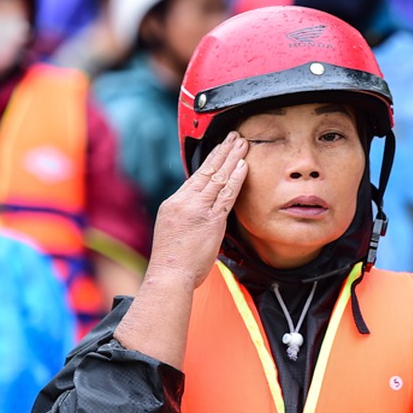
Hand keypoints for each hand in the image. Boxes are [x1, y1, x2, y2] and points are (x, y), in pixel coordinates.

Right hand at [146, 132, 248, 290]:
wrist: (169, 275)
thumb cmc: (173, 261)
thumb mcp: (173, 230)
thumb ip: (187, 216)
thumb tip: (200, 211)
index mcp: (174, 203)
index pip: (197, 176)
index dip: (212, 159)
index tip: (221, 148)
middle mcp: (184, 201)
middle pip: (207, 170)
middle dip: (223, 151)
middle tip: (234, 136)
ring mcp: (198, 209)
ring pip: (218, 177)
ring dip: (232, 158)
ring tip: (242, 143)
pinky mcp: (211, 220)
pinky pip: (226, 194)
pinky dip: (236, 178)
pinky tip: (243, 165)